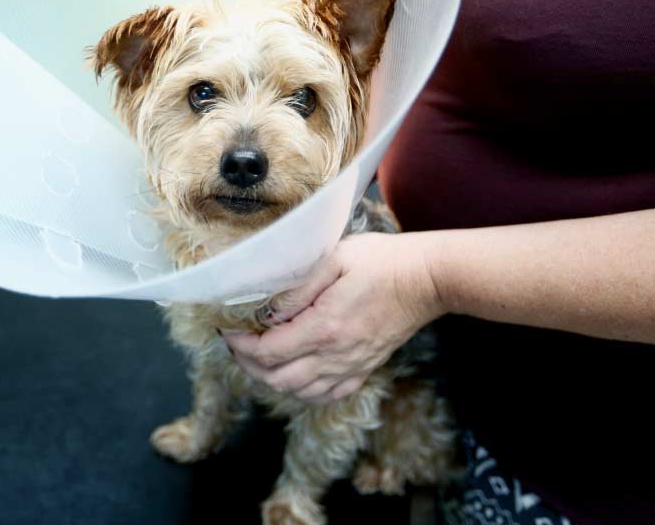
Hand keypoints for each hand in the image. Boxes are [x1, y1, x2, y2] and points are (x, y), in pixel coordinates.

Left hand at [222, 232, 444, 403]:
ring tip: (258, 355)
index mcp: (324, 329)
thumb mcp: (332, 259)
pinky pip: (326, 395)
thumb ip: (296, 287)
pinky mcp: (364, 369)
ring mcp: (352, 366)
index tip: (227, 328)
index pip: (267, 352)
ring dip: (270, 378)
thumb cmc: (381, 261)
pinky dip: (302, 389)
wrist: (427, 279)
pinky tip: (294, 371)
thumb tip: (266, 311)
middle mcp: (336, 356)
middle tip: (237, 341)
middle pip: (276, 379)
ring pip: (298, 392)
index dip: (240, 344)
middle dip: (247, 364)